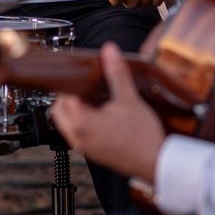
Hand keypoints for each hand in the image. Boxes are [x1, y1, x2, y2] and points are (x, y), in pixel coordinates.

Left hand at [50, 43, 165, 182]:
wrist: (156, 163)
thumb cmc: (142, 136)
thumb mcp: (129, 99)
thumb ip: (116, 73)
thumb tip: (109, 51)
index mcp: (81, 123)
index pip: (63, 97)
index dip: (73, 83)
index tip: (85, 75)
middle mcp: (78, 137)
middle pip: (59, 111)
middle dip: (70, 97)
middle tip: (88, 87)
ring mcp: (85, 148)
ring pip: (67, 124)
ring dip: (76, 110)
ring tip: (97, 100)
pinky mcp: (93, 154)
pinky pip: (78, 134)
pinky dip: (83, 123)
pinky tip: (104, 116)